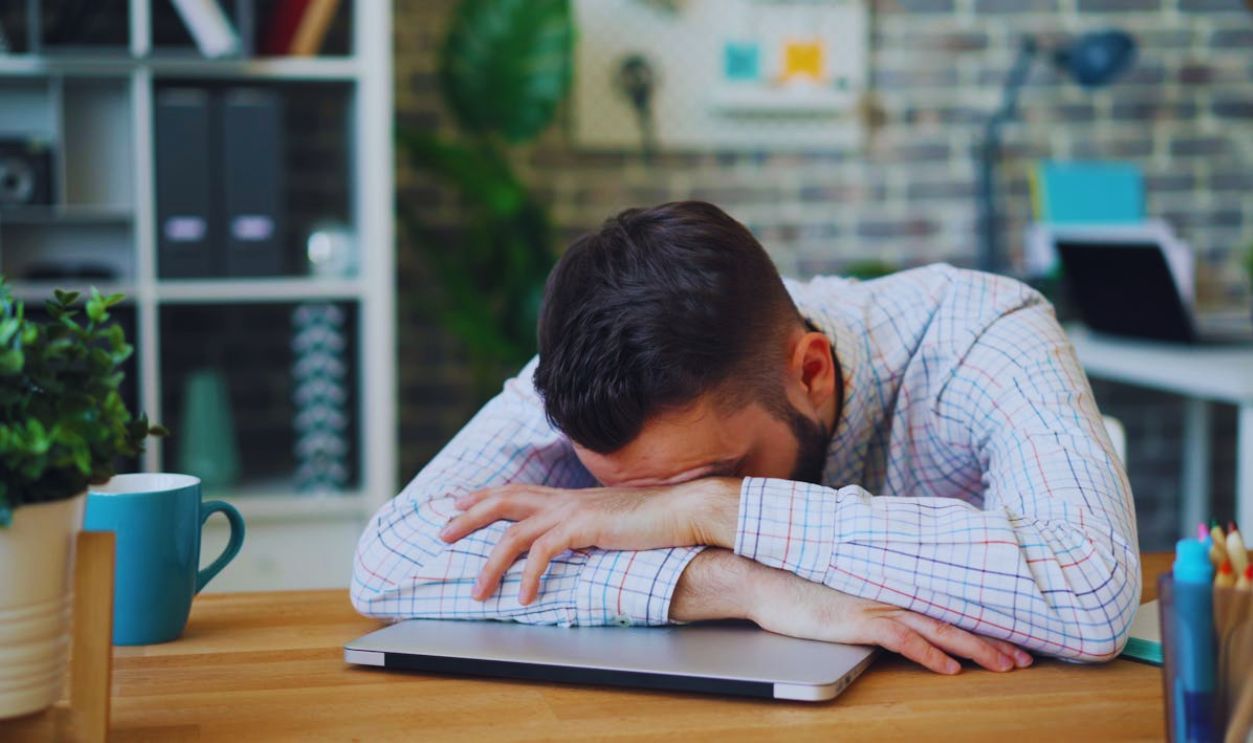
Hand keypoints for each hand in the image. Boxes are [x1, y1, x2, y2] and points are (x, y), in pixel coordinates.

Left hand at [438, 479, 739, 603]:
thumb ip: (589, 529)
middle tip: (442, 533)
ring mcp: (572, 511)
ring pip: (514, 532)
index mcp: (570, 497)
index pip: (517, 490)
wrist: (684, 511)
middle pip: (503, 500)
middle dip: (469, 516)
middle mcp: (565, 499)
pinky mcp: (583, 528)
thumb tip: (576, 542)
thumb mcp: (612, 523)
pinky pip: (543, 552)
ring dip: (491, 564)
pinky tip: (524, 597)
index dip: (485, 496)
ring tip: (478, 592)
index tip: (458, 504)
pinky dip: (529, 576)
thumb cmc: (655, 520)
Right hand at [746, 557, 1032, 674]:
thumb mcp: (845, 587)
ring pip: (938, 627)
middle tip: (1026, 657)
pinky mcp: (858, 620)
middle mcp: (891, 592)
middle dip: (993, 639)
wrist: (766, 577)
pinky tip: (950, 668)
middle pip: (953, 617)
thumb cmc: (800, 584)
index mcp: (891, 584)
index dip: (980, 622)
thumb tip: (894, 605)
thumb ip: (873, 593)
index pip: (945, 605)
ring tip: (1006, 664)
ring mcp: (876, 604)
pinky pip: (903, 639)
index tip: (1011, 637)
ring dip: (975, 647)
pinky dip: (929, 654)